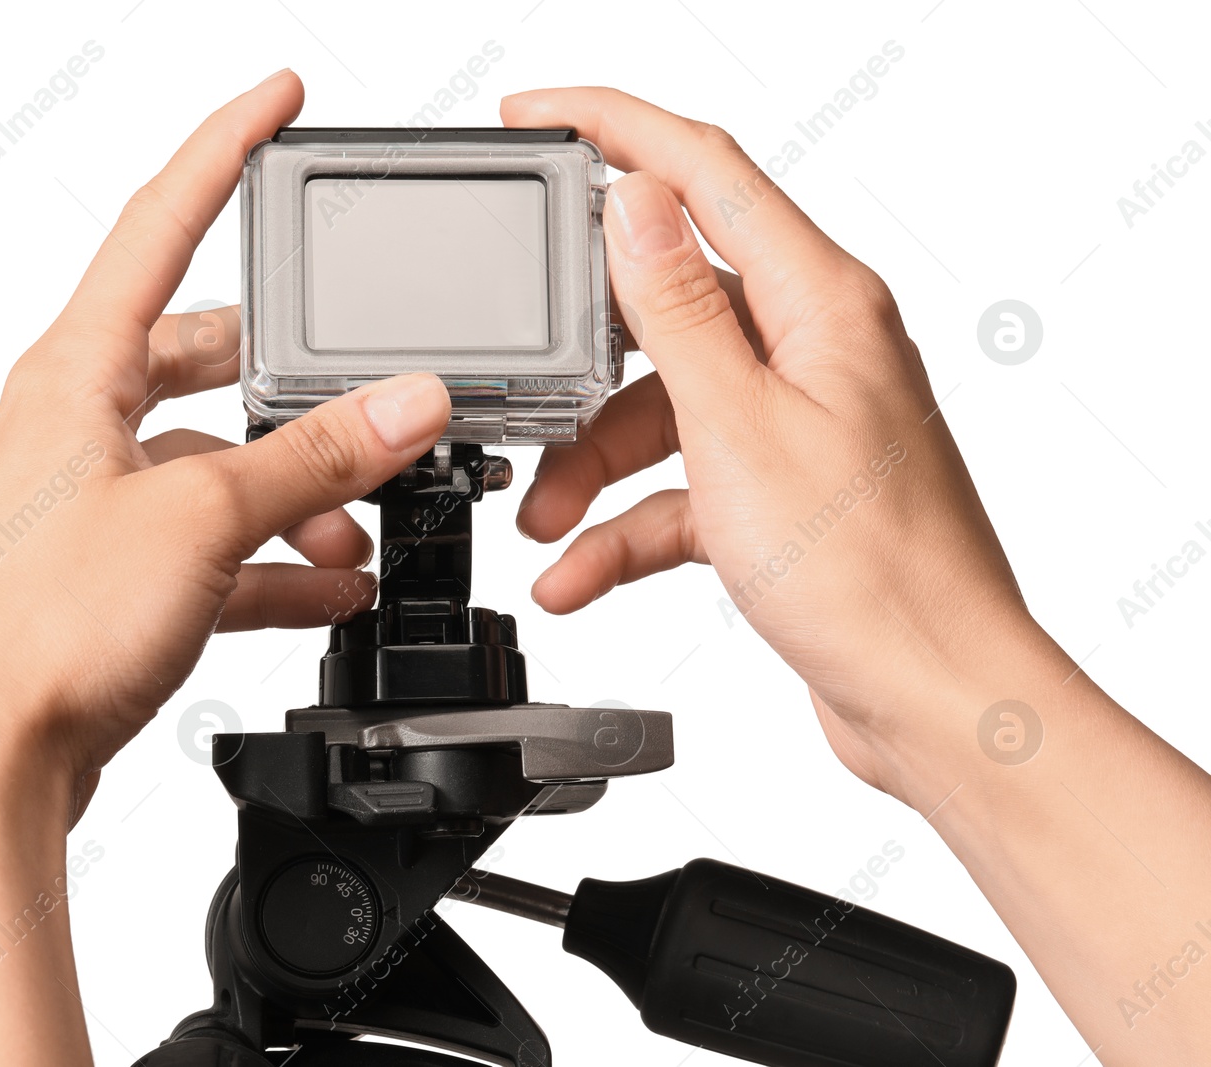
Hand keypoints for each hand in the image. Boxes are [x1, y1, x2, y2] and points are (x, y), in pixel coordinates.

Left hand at [0, 70, 450, 815]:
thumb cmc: (39, 626)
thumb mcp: (201, 515)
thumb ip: (315, 457)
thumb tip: (406, 403)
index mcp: (75, 372)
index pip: (159, 224)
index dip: (225, 151)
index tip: (278, 100)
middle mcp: (77, 426)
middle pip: (206, 361)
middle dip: (297, 385)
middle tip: (373, 395)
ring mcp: (96, 505)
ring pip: (219, 465)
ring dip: (296, 492)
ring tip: (367, 528)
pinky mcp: (113, 578)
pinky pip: (213, 548)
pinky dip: (274, 562)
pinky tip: (334, 587)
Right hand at [501, 88, 1033, 804]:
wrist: (933, 700)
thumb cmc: (872, 578)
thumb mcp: (741, 429)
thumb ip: (677, 312)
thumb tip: (636, 198)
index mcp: (821, 306)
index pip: (707, 173)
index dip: (615, 127)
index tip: (536, 116)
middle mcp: (814, 351)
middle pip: (666, 306)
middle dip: (580, 360)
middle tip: (518, 384)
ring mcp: (797, 424)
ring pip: (662, 407)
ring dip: (591, 463)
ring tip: (544, 519)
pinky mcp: (780, 493)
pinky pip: (680, 487)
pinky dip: (625, 524)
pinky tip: (581, 571)